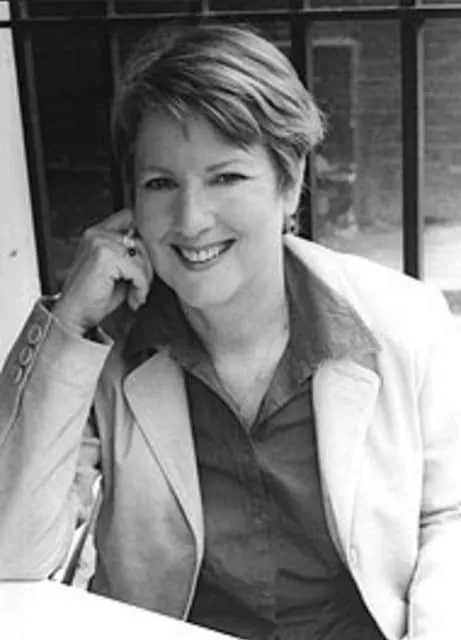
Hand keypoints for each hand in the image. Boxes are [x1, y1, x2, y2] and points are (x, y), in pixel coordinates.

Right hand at [53, 209, 153, 335]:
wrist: (74, 316)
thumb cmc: (93, 297)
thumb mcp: (115, 271)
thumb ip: (130, 256)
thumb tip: (153, 249)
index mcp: (96, 234)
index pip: (129, 218)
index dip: (143, 237)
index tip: (147, 260)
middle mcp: (97, 235)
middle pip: (140, 242)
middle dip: (146, 267)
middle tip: (141, 287)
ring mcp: (100, 244)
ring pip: (141, 259)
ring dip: (144, 281)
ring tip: (136, 295)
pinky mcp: (105, 258)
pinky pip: (138, 271)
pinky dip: (141, 288)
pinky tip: (134, 299)